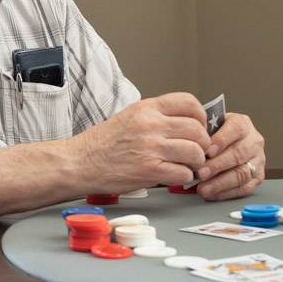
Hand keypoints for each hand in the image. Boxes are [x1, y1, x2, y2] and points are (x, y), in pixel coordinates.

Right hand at [71, 93, 210, 192]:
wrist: (80, 162)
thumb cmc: (102, 143)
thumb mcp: (130, 117)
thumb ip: (157, 117)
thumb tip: (186, 124)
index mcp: (146, 108)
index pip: (189, 103)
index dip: (201, 117)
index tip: (199, 127)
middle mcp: (150, 125)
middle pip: (197, 130)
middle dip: (202, 144)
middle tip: (196, 151)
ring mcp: (150, 147)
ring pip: (195, 152)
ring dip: (195, 162)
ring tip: (186, 165)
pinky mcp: (149, 170)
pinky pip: (184, 173)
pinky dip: (183, 178)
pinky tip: (173, 176)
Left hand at [195, 112, 265, 200]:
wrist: (225, 142)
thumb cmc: (214, 134)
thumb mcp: (209, 126)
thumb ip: (202, 132)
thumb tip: (190, 145)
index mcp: (242, 123)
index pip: (235, 129)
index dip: (221, 140)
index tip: (207, 151)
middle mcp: (254, 141)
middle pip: (238, 153)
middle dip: (217, 165)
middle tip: (200, 174)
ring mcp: (258, 159)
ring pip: (242, 173)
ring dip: (221, 183)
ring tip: (203, 189)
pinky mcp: (258, 176)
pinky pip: (244, 188)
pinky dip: (226, 193)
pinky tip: (211, 195)